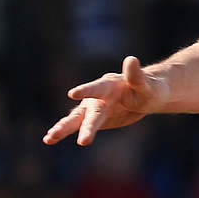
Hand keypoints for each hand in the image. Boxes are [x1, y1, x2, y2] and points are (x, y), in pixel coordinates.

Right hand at [42, 56, 166, 145]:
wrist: (147, 95)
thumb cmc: (149, 88)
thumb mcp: (147, 84)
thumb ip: (137, 76)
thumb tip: (131, 59)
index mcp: (110, 85)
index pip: (98, 88)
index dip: (87, 90)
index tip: (73, 94)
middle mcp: (97, 96)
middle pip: (86, 110)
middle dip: (74, 123)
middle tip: (57, 133)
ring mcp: (94, 108)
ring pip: (76, 119)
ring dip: (63, 128)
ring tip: (49, 138)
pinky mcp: (94, 118)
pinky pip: (77, 125)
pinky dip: (64, 131)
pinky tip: (49, 138)